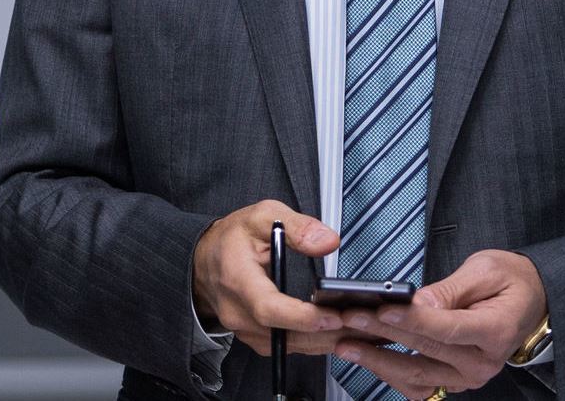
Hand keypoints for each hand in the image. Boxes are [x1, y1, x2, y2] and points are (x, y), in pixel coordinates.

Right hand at [192, 200, 348, 355]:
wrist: (203, 261)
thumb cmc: (230, 239)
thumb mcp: (262, 216)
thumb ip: (297, 226)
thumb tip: (327, 241)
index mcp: (237, 280)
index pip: (269, 308)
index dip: (302, 317)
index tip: (333, 314)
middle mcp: (238, 312)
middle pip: (284, 334)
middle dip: (326, 333)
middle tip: (361, 324)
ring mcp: (244, 330)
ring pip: (289, 345)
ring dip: (325, 341)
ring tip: (359, 330)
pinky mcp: (255, 338)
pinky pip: (287, 347)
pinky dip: (314, 342)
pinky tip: (337, 334)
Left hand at [333, 249, 547, 396]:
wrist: (530, 302)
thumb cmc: (511, 282)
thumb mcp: (485, 270)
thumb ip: (450, 289)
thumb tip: (417, 302)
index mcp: (495, 330)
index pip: (446, 328)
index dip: (412, 321)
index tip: (382, 310)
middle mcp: (481, 361)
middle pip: (424, 351)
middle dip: (380, 334)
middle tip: (349, 318)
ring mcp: (467, 377)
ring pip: (416, 375)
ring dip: (377, 360)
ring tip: (346, 343)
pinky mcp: (454, 381)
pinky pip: (418, 385)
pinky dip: (389, 373)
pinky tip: (367, 357)